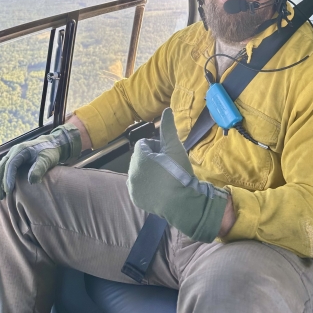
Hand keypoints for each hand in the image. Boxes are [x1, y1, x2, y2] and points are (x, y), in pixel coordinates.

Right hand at [0, 124, 81, 199]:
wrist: (52, 144)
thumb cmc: (50, 152)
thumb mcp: (47, 159)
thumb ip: (39, 169)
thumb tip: (31, 181)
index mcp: (21, 150)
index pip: (11, 165)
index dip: (8, 178)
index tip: (8, 191)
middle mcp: (14, 151)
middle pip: (2, 168)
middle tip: (0, 197)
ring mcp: (12, 155)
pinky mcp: (13, 159)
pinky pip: (1, 169)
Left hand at [127, 108, 228, 242]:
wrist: (182, 202)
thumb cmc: (178, 172)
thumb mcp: (174, 147)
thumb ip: (168, 128)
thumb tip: (166, 109)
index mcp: (138, 158)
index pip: (143, 144)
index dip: (157, 147)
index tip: (167, 154)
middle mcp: (130, 172)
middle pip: (140, 158)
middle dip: (151, 158)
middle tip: (167, 166)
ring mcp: (132, 187)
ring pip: (139, 171)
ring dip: (148, 171)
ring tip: (164, 177)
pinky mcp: (135, 199)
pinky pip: (138, 186)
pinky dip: (145, 184)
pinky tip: (158, 187)